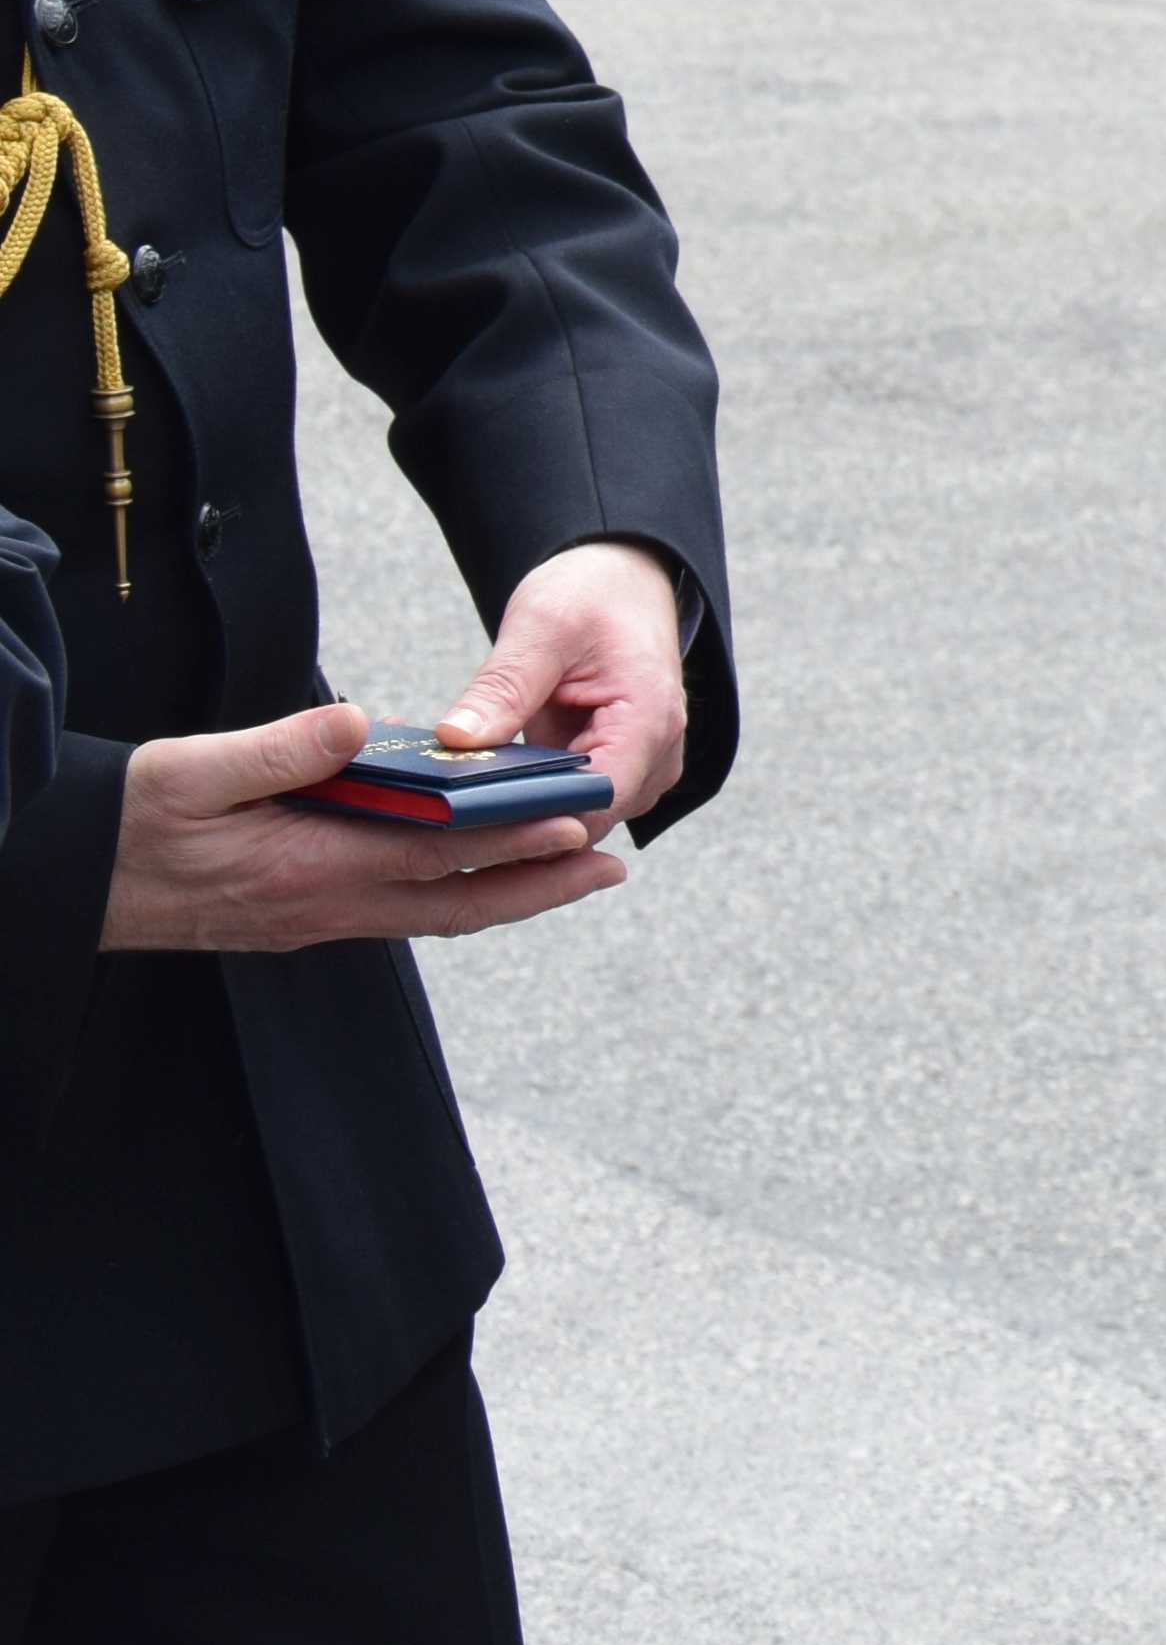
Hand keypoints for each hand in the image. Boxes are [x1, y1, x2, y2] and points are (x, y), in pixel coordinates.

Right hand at [103, 702, 621, 953]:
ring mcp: (314, 920)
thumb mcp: (186, 773)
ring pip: (434, 913)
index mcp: (305, 869)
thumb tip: (353, 724)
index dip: (507, 840)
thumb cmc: (124, 822)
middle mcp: (322, 907)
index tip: (574, 823)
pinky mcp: (302, 917)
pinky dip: (455, 896)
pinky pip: (400, 911)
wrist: (72, 883)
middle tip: (614, 866)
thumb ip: (275, 752)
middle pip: (454, 902)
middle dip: (538, 886)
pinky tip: (481, 877)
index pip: (431, 855)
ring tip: (574, 871)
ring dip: (508, 895)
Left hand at [441, 540, 692, 820]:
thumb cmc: (592, 594)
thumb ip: (502, 688)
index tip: (460, 818)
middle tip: (438, 809)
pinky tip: (484, 781)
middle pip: (581, 821)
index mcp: (649, 721)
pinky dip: (527, 795)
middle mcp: (657, 758)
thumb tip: (454, 740)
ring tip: (457, 793)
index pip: (592, 804)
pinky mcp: (617, 771)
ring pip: (571, 820)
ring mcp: (641, 770)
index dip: (528, 819)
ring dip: (518, 811)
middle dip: (512, 818)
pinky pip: (568, 802)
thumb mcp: (540, 628)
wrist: (623, 582)